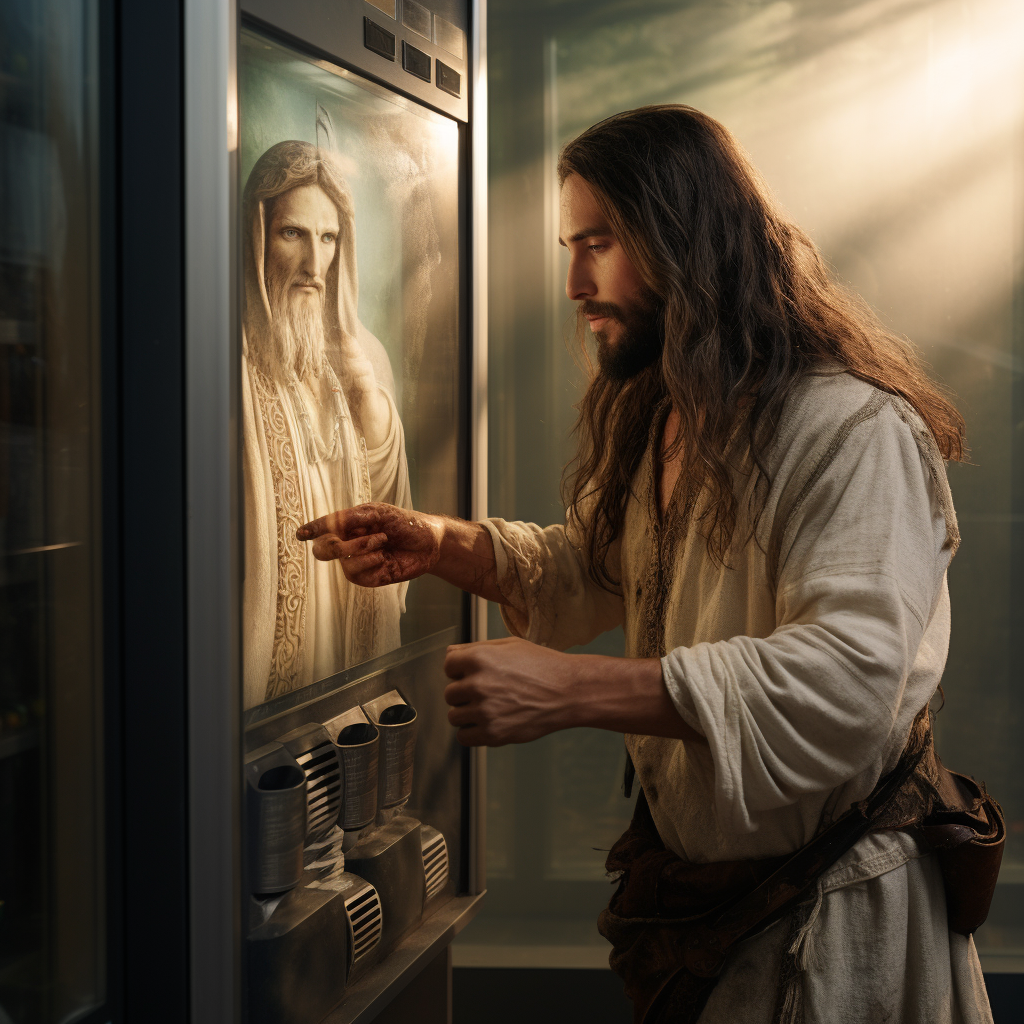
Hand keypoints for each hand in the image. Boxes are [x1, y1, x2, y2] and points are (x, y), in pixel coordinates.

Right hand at [296, 503, 442, 586]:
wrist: (430, 542)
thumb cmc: (405, 523)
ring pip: (344, 564)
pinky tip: (385, 559)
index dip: (312, 530)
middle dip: (334, 547)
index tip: (301, 533)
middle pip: (324, 551)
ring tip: (382, 543)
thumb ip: (356, 517)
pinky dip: (371, 566)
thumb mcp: (381, 513)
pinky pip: (359, 577)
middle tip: (347, 541)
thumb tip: (333, 521)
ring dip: (362, 552)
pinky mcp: (370, 577)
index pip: (325, 528)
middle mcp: (350, 544)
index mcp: (350, 525)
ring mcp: (359, 562)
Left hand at [443, 638, 701, 746]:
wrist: (569, 691)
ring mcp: (484, 711)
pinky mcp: (493, 734)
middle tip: (488, 692)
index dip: (460, 669)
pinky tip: (488, 723)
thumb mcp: (510, 646)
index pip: (448, 665)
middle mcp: (478, 684)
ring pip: (454, 716)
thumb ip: (477, 649)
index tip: (473, 673)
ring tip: (491, 707)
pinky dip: (472, 733)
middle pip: (450, 693)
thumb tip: (451, 654)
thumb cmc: (543, 666)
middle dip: (465, 693)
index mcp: (479, 659)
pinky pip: (464, 738)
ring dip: (468, 714)